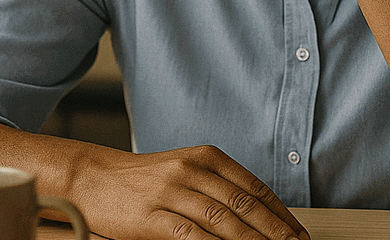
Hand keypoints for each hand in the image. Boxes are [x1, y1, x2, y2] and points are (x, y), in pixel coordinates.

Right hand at [70, 145, 309, 239]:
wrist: (91, 179)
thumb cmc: (141, 181)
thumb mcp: (184, 172)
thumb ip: (217, 188)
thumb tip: (256, 216)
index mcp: (205, 157)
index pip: (254, 187)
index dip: (281, 214)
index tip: (297, 234)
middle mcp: (191, 169)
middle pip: (245, 204)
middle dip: (275, 231)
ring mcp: (171, 192)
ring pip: (223, 220)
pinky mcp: (151, 216)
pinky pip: (191, 236)